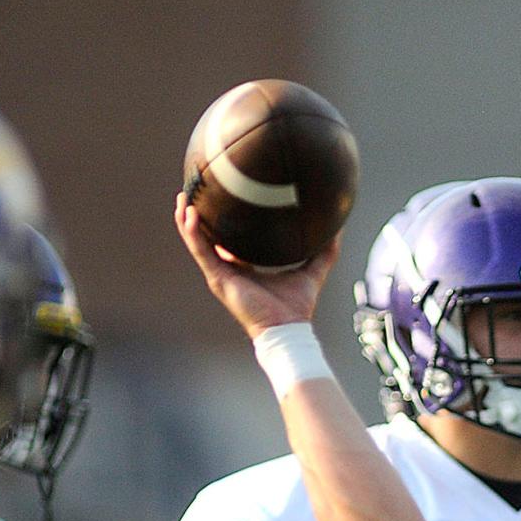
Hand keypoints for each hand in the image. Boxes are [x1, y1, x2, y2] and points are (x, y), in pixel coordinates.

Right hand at [175, 194, 341, 339]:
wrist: (288, 329)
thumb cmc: (297, 308)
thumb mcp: (312, 271)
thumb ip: (325, 252)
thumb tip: (338, 229)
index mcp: (246, 269)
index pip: (229, 242)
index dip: (223, 222)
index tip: (221, 198)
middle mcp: (229, 271)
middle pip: (207, 239)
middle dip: (198, 217)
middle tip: (194, 192)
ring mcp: (221, 276)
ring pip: (197, 242)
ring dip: (187, 219)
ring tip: (182, 196)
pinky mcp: (218, 280)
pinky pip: (200, 251)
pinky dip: (192, 232)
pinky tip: (189, 213)